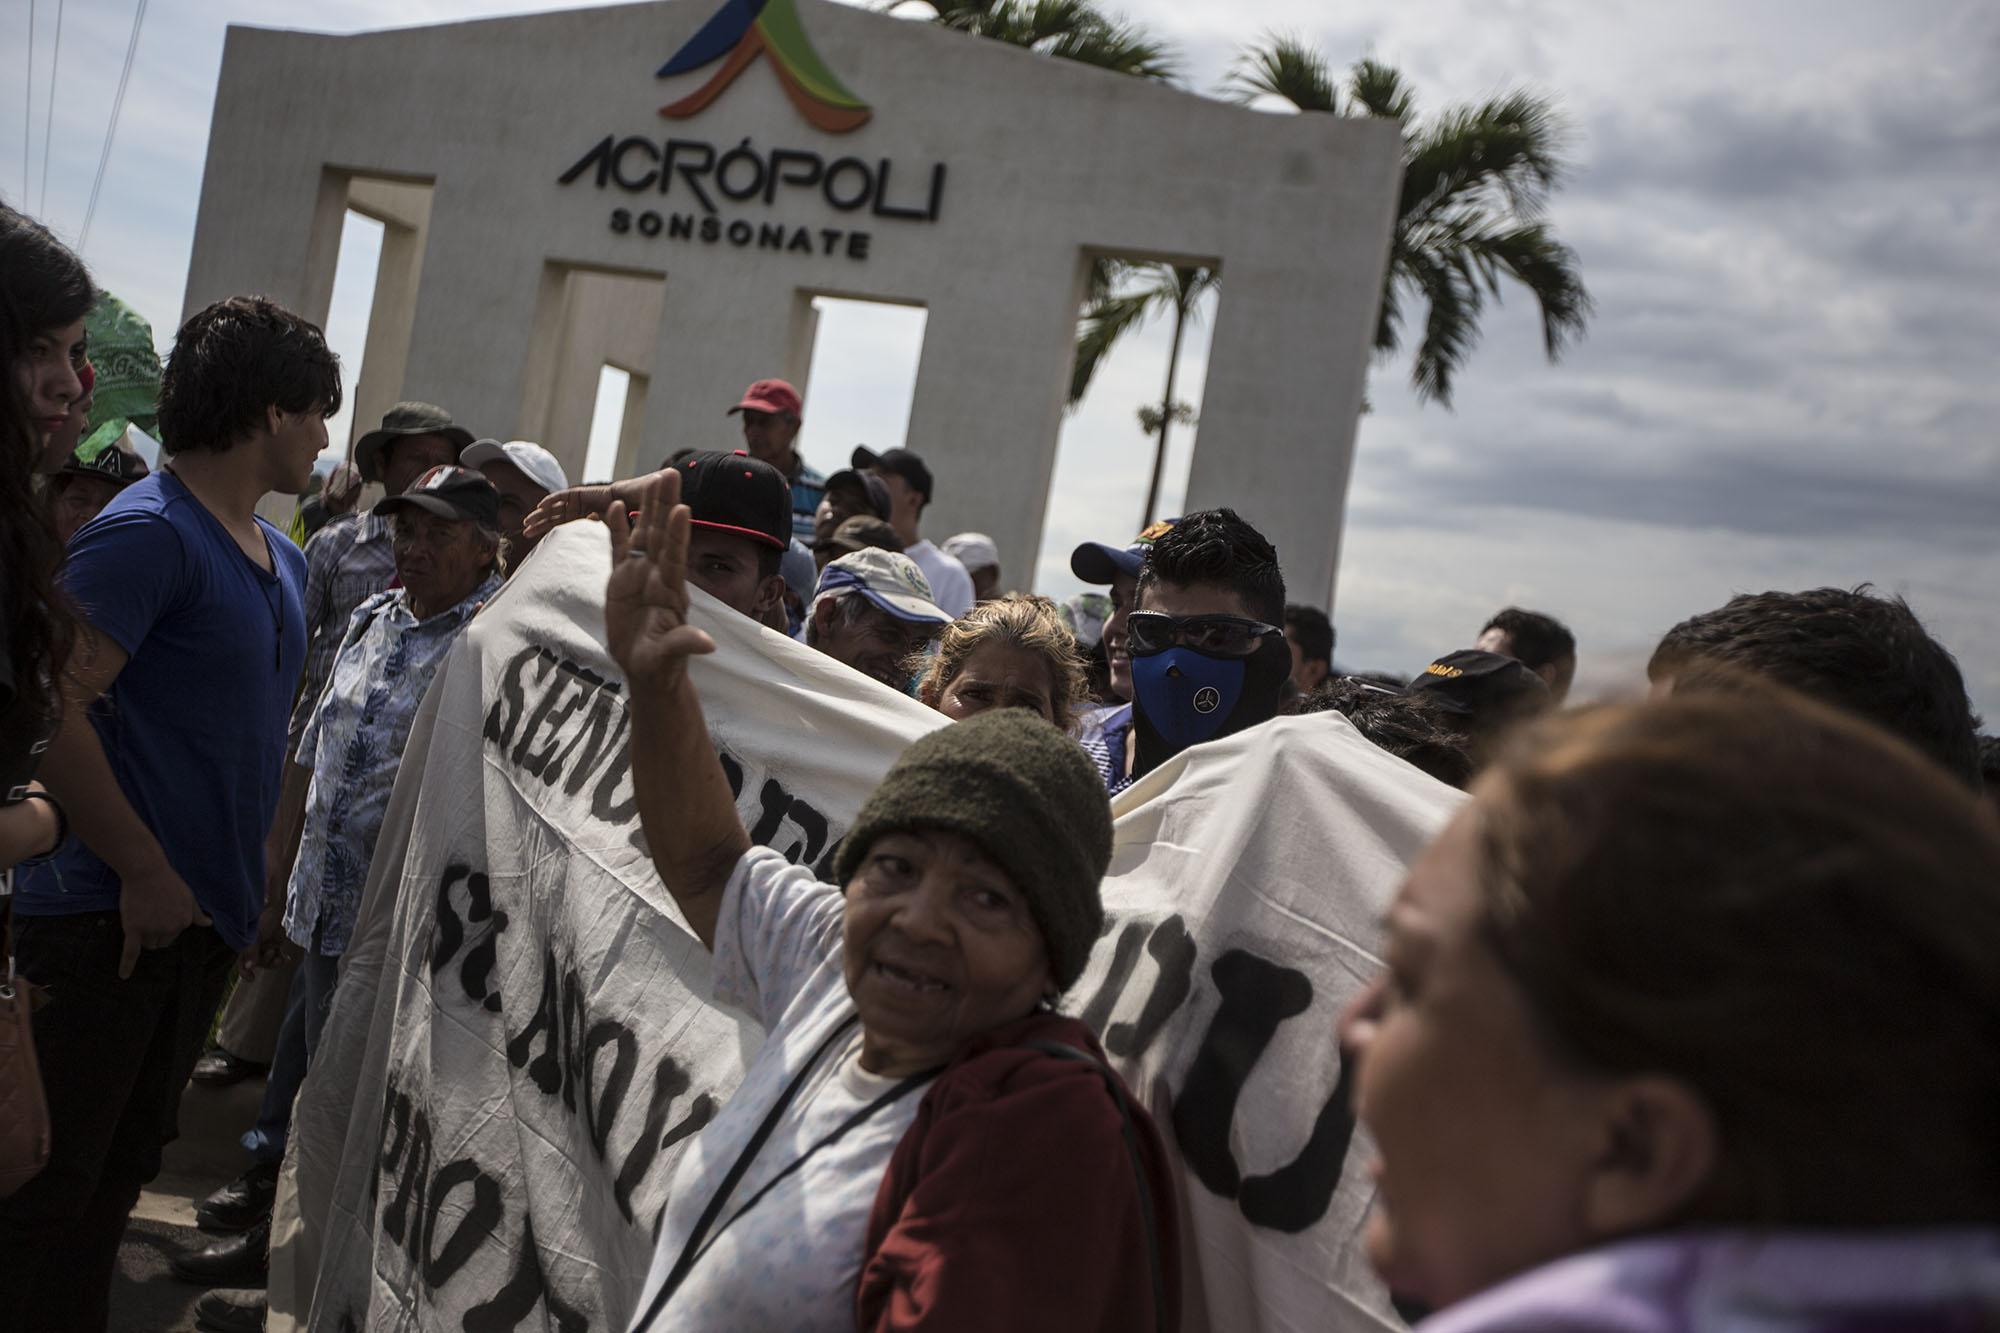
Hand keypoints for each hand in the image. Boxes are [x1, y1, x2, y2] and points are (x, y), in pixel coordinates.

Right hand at [117, 860, 211, 978]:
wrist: (146, 872)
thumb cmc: (168, 882)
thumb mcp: (189, 897)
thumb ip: (196, 913)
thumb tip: (209, 924)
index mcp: (183, 922)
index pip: (174, 934)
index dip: (166, 924)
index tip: (161, 911)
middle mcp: (170, 929)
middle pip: (161, 942)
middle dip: (156, 933)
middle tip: (150, 914)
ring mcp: (152, 930)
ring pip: (148, 945)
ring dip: (144, 938)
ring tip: (142, 917)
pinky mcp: (134, 929)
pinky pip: (130, 952)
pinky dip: (127, 965)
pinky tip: (124, 976)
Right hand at [238, 900, 296, 977]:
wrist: (273, 909)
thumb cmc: (260, 920)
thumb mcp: (254, 937)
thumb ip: (251, 952)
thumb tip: (249, 967)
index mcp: (244, 947)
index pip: (241, 962)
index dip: (244, 972)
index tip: (252, 978)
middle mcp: (253, 948)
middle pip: (258, 963)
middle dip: (267, 963)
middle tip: (274, 955)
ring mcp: (263, 947)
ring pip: (268, 961)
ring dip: (275, 962)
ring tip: (282, 958)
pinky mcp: (273, 944)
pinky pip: (277, 955)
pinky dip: (282, 958)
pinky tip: (287, 959)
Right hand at [605, 470, 715, 691]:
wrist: (647, 669)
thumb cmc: (662, 664)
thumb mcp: (670, 656)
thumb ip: (684, 644)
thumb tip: (707, 645)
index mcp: (670, 591)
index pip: (675, 557)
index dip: (677, 534)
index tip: (682, 508)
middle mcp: (657, 576)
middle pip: (661, 534)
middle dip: (665, 505)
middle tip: (670, 474)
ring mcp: (639, 576)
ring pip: (643, 534)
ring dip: (647, 508)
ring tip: (652, 478)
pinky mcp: (620, 581)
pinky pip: (618, 549)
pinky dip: (616, 528)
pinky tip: (614, 505)